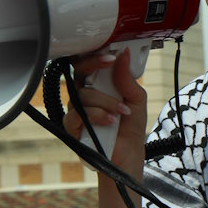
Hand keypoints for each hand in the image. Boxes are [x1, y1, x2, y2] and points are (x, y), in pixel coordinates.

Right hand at [63, 47, 147, 172]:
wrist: (129, 154)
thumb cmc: (130, 126)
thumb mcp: (136, 99)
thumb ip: (127, 78)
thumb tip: (123, 54)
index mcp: (96, 85)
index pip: (87, 64)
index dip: (94, 56)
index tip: (111, 55)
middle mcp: (83, 95)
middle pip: (77, 72)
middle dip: (94, 65)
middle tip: (110, 65)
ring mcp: (76, 111)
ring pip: (82, 94)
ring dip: (106, 101)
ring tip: (122, 112)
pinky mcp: (72, 128)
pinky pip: (78, 115)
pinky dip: (97, 115)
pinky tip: (110, 121)